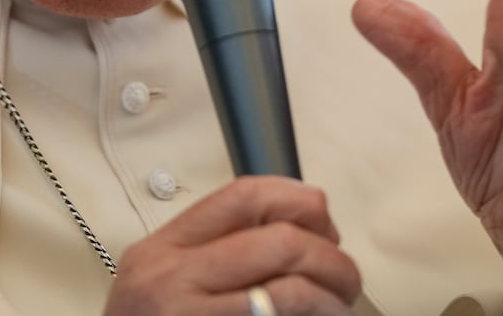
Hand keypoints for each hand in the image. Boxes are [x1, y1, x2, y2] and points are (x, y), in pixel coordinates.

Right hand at [104, 175, 360, 315]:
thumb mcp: (158, 282)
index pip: (243, 197)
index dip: (297, 199)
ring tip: (340, 307)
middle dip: (330, 256)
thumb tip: (298, 229)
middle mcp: (171, 281)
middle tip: (344, 277)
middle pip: (279, 241)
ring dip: (333, 298)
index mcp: (161, 251)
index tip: (322, 220)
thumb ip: (211, 251)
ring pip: (292, 291)